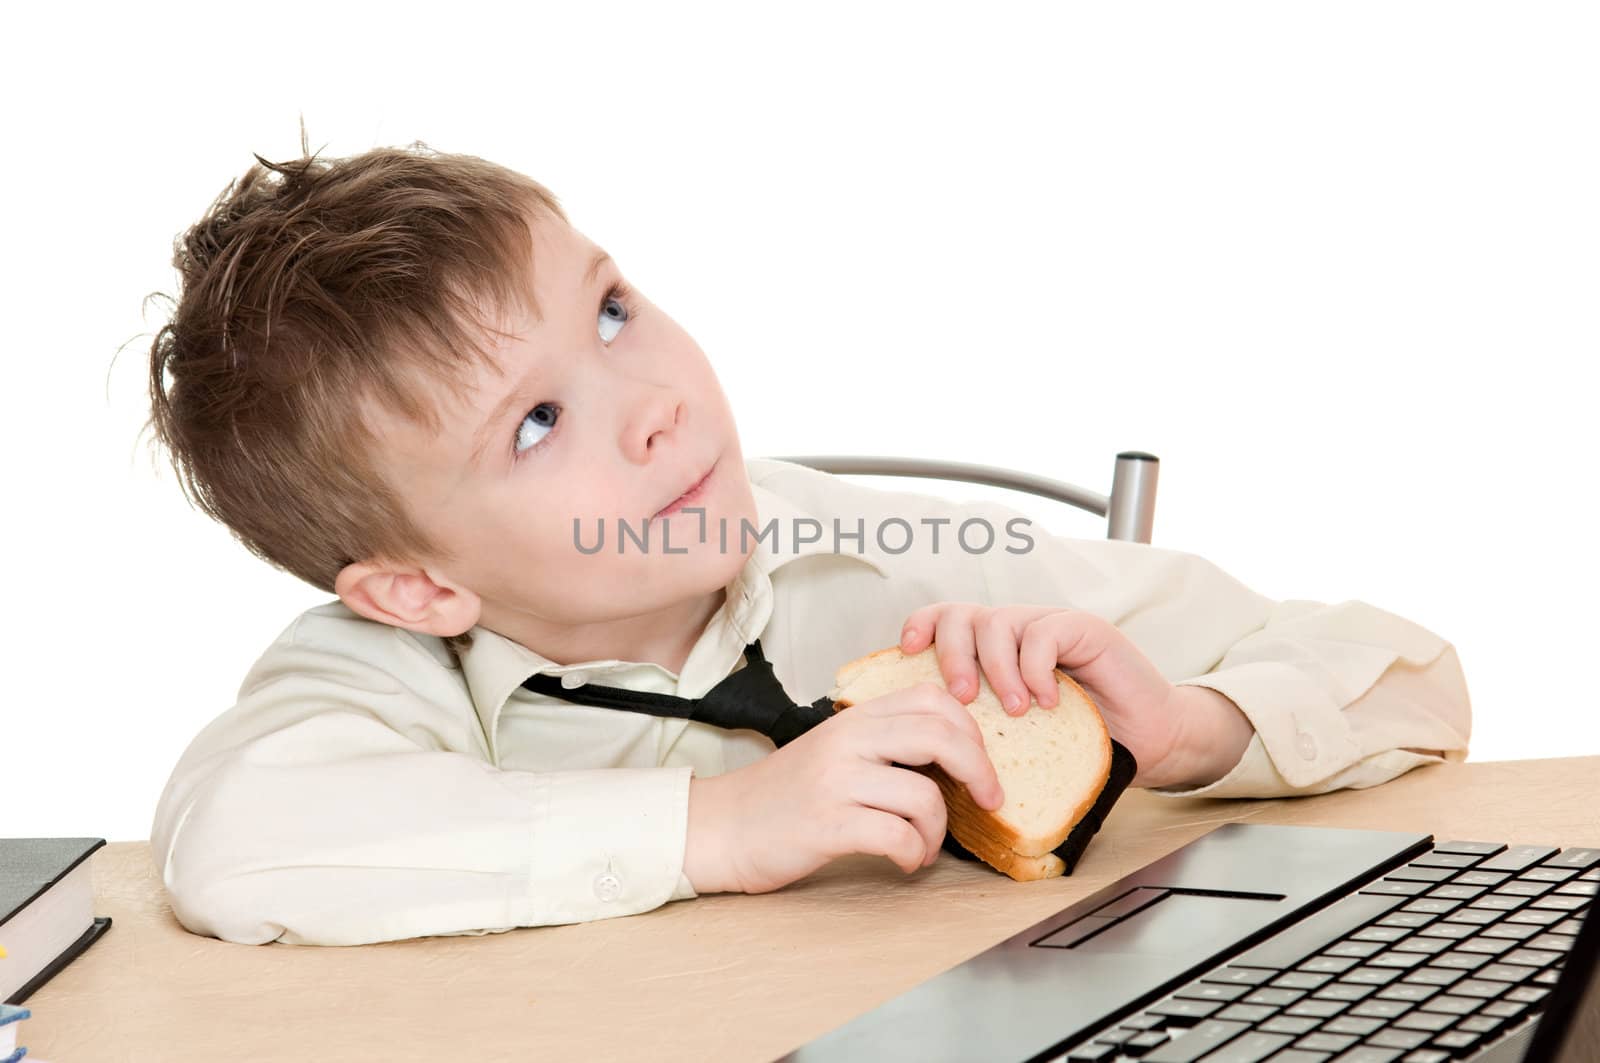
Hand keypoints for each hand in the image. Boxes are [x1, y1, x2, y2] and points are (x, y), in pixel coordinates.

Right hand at [682, 682, 1005, 894]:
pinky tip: (904, 861)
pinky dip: (913, 855)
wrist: (722, 827)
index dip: (970, 728)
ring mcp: (836, 782)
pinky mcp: (827, 825)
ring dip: (938, 831)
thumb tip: (955, 753)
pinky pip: (897, 837)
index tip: (979, 760)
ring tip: (923, 845)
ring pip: (924, 797)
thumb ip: (882, 741)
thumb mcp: (834, 750)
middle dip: (979, 770)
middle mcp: (847, 741)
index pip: (931, 699)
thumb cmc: (784, 795)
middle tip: (989, 799)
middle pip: (940, 736)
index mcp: (853, 719)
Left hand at [898, 602, 1190, 788]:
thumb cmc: (1080, 742)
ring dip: (997, 669)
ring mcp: (1049, 626)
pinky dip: (1036, 669)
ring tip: (1014, 710)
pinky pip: (1043, 634)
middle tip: (964, 699)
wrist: (1150, 742)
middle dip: (952, 655)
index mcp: (994, 651)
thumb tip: (925, 740)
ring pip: (997, 622)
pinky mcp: (1084, 629)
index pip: (945, 619)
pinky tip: (1048, 701)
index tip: (906, 651)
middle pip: (962, 616)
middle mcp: (1017, 631)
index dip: (922, 626)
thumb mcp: (1016, 736)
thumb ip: (981, 725)